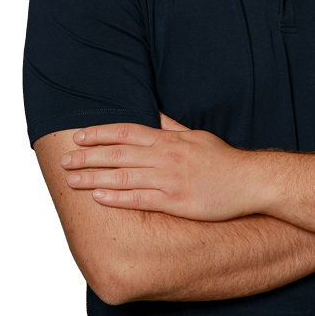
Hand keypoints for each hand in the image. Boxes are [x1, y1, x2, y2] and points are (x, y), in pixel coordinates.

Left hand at [60, 118, 266, 221]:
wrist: (250, 181)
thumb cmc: (223, 160)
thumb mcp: (197, 136)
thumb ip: (172, 127)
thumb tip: (154, 113)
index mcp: (169, 140)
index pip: (126, 132)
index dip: (99, 134)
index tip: (77, 137)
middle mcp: (166, 157)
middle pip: (118, 153)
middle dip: (87, 157)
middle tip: (63, 160)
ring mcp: (170, 179)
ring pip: (123, 176)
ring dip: (94, 178)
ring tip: (70, 181)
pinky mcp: (176, 202)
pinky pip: (140, 199)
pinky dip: (117, 198)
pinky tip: (98, 198)